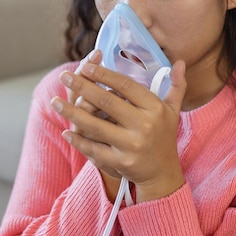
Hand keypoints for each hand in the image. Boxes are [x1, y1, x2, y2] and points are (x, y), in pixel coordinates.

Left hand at [52, 60, 187, 202]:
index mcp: (155, 108)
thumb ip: (176, 85)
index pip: (125, 86)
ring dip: (72, 112)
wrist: (163, 173)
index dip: (104, 75)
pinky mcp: (120, 162)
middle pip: (107, 101)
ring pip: (95, 125)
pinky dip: (78, 140)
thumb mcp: (173, 110)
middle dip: (82, 86)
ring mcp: (131, 145)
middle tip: (64, 76)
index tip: (86, 66)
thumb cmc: (164, 135)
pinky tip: (66, 130)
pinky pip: (93, 148)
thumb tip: (180, 62)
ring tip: (55, 102)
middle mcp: (144, 125)